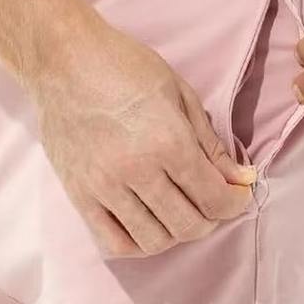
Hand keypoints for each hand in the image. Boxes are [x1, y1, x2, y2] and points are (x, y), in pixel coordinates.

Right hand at [28, 18, 256, 257]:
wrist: (61, 60)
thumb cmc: (123, 67)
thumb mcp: (180, 94)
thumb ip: (211, 144)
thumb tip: (242, 180)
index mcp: (167, 141)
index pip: (214, 198)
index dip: (235, 203)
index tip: (237, 194)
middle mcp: (136, 171)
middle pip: (188, 225)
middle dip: (210, 219)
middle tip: (210, 202)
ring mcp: (104, 187)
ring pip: (154, 240)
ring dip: (176, 234)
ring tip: (178, 211)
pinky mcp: (80, 195)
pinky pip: (114, 243)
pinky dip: (139, 243)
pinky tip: (148, 224)